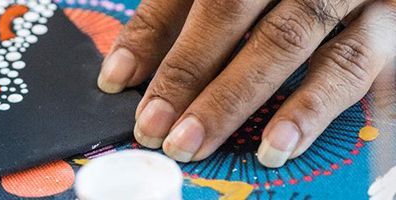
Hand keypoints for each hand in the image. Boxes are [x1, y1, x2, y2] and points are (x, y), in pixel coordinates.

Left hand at [97, 0, 395, 166]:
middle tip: (175, 138)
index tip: (124, 94)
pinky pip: (372, 65)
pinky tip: (298, 140)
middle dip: (209, 86)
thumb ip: (167, 19)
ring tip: (258, 150)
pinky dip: (340, 108)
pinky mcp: (394, 20)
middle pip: (249, 21)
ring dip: (283, 104)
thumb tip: (120, 76)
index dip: (154, 44)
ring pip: (316, 46)